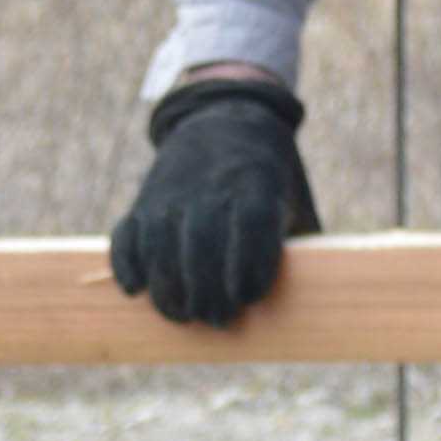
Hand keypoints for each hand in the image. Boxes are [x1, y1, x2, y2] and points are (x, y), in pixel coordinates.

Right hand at [106, 78, 319, 324]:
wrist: (225, 121)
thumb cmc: (271, 182)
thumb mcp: (295, 202)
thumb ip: (304, 249)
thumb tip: (315, 308)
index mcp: (256, 184)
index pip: (251, 226)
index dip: (247, 268)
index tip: (248, 299)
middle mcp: (210, 186)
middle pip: (201, 242)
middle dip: (206, 290)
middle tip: (216, 319)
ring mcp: (171, 192)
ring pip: (160, 243)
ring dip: (167, 287)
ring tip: (182, 315)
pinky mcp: (143, 201)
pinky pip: (126, 234)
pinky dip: (126, 263)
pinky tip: (135, 289)